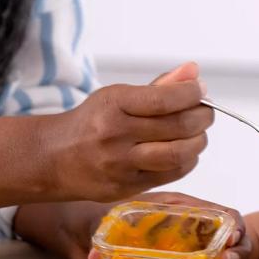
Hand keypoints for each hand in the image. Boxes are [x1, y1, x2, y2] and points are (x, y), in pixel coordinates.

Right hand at [46, 62, 213, 201]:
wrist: (53, 158)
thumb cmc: (91, 123)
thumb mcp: (116, 96)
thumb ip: (158, 87)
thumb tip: (193, 72)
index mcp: (113, 105)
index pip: (165, 99)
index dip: (192, 93)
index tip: (200, 90)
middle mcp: (116, 136)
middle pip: (178, 126)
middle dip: (202, 116)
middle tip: (205, 112)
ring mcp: (121, 165)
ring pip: (179, 154)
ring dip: (199, 141)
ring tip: (198, 133)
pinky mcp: (127, 187)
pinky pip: (171, 174)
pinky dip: (187, 160)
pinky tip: (185, 151)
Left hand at [86, 190, 253, 258]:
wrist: (83, 232)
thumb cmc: (103, 218)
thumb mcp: (106, 223)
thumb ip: (103, 236)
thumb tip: (94, 255)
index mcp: (180, 210)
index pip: (218, 212)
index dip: (232, 223)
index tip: (233, 235)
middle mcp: (189, 232)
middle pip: (230, 240)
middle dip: (236, 252)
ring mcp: (188, 255)